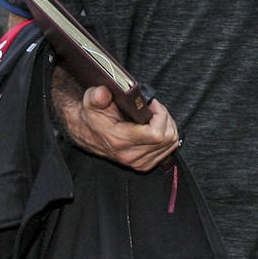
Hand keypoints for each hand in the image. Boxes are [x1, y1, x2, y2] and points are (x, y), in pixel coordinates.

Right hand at [53, 73, 179, 172]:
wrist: (87, 132)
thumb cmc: (92, 116)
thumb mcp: (91, 101)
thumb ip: (97, 96)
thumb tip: (103, 92)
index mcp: (120, 140)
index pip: (156, 134)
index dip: (160, 116)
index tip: (152, 104)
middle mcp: (130, 155)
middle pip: (167, 138)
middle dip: (165, 117)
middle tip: (153, 107)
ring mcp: (138, 162)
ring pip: (170, 144)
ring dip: (167, 126)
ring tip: (154, 116)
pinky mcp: (143, 165)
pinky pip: (168, 150)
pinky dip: (166, 136)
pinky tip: (155, 126)